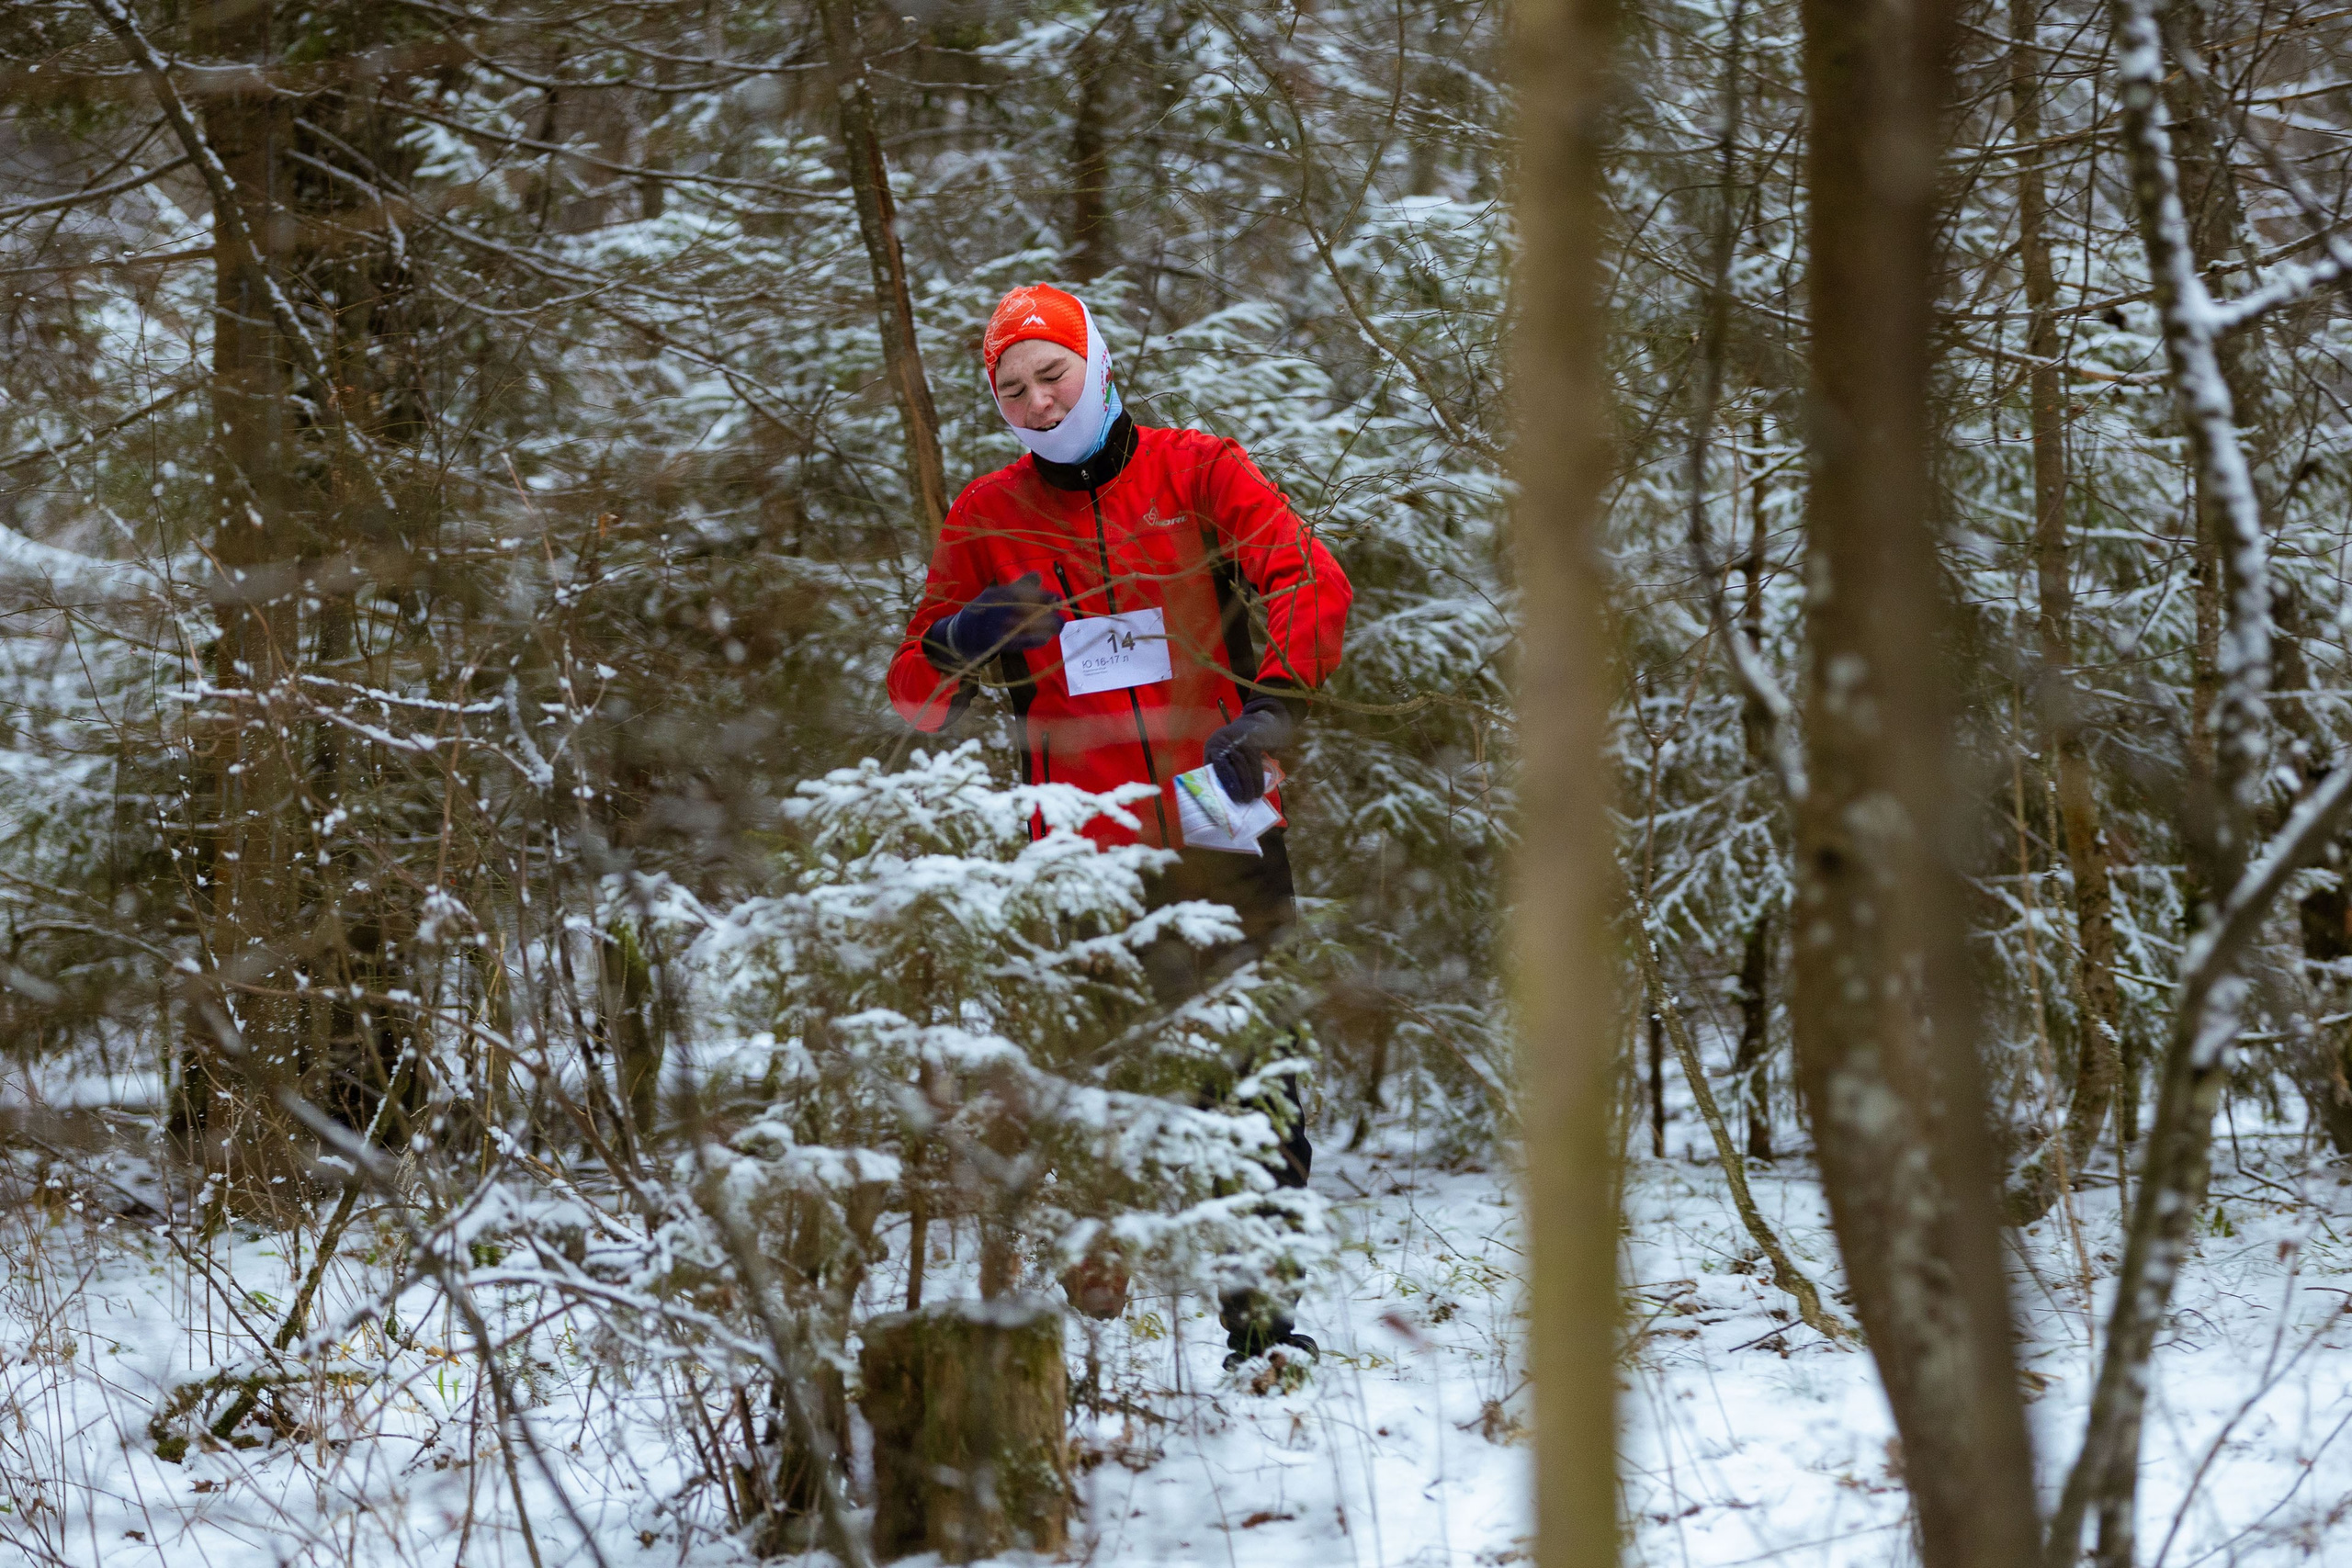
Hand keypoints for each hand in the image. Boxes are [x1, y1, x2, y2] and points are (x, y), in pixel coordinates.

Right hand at [941, 572, 1065, 662]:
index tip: (1057, 599)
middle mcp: (998, 609)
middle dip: (1048, 613)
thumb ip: (1019, 586)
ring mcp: (997, 627)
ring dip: (1046, 627)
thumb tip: (1038, 575)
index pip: (1026, 593)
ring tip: (1057, 626)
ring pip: (1028, 626)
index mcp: (998, 595)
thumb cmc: (983, 612)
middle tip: (1060, 616)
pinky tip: (1045, 637)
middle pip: (1029, 610)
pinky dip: (1036, 640)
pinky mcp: (998, 643)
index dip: (1045, 596)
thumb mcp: (997, 594)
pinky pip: (1022, 642)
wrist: (960, 634)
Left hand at [1204, 695, 1295, 801]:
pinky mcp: (1255, 742)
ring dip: (1250, 785)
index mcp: (1215, 744)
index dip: (1225, 782)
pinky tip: (1259, 790)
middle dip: (1239, 786)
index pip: (1218, 765)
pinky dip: (1258, 779)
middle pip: (1233, 767)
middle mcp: (1226, 740)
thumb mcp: (1219, 749)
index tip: (1231, 797)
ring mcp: (1241, 740)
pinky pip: (1256, 764)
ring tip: (1252, 798)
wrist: (1253, 723)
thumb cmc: (1232, 743)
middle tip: (1242, 801)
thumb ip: (1215, 765)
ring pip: (1246, 767)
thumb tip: (1213, 790)